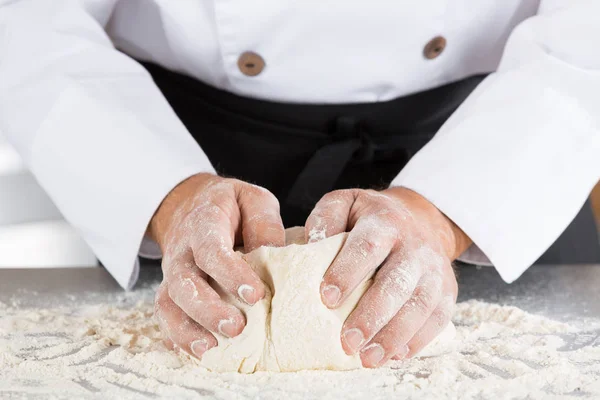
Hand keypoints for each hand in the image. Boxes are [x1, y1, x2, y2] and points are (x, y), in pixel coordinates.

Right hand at [149, 173, 283, 357]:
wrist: (192, 205)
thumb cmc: (231, 207)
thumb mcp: (253, 199)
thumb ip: (264, 223)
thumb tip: (275, 254)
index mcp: (204, 223)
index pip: (211, 249)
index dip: (230, 273)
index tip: (255, 295)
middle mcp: (182, 250)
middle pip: (184, 282)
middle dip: (207, 308)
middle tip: (236, 328)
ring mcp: (172, 272)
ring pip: (169, 303)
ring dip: (187, 329)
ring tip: (210, 349)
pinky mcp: (171, 290)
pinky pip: (165, 316)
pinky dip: (176, 336)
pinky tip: (197, 352)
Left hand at [305, 187, 470, 366]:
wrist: (420, 218)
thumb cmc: (370, 218)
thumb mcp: (345, 203)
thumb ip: (326, 218)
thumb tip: (309, 244)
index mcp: (385, 221)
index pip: (367, 246)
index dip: (347, 272)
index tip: (326, 298)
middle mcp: (414, 245)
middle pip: (396, 282)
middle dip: (372, 315)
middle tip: (347, 342)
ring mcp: (434, 269)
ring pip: (420, 305)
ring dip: (394, 335)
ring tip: (369, 359)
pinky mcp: (447, 290)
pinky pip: (438, 318)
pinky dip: (418, 340)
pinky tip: (395, 357)